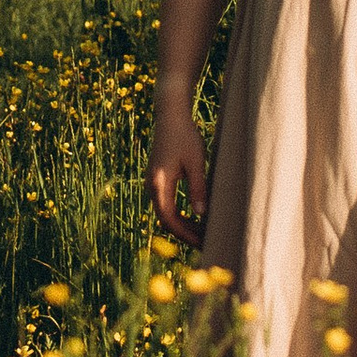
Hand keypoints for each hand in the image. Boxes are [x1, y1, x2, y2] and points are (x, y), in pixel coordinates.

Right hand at [149, 96, 209, 243]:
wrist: (170, 115)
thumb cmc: (185, 135)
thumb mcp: (196, 161)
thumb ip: (198, 187)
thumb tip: (201, 214)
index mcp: (159, 182)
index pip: (168, 218)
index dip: (184, 233)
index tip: (201, 241)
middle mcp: (152, 185)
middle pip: (165, 219)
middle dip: (184, 233)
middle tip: (205, 241)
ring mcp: (152, 182)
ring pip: (165, 212)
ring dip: (182, 224)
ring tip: (202, 232)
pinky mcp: (157, 178)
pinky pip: (166, 203)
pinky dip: (179, 213)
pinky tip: (195, 216)